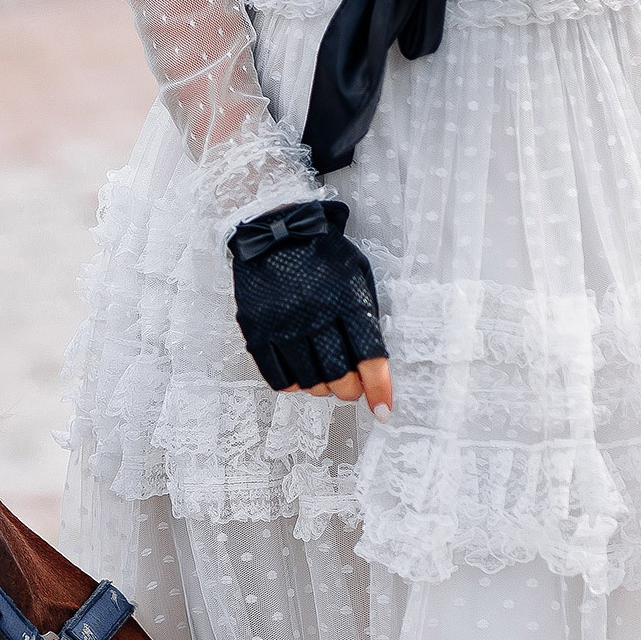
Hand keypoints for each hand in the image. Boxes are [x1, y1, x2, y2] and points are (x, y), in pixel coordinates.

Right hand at [228, 201, 391, 416]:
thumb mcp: (357, 276)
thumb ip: (365, 318)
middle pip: (338, 377)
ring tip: (326, 378)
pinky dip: (295, 385)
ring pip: (309, 382)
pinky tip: (301, 375)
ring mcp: (283, 325)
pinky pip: (278, 378)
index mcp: (346, 299)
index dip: (379, 389)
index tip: (383, 409)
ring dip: (323, 389)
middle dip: (350, 391)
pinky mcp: (257, 331)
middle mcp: (314, 315)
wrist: (276, 230)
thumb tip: (372, 366)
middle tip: (351, 388)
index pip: (368, 356)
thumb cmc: (322, 255)